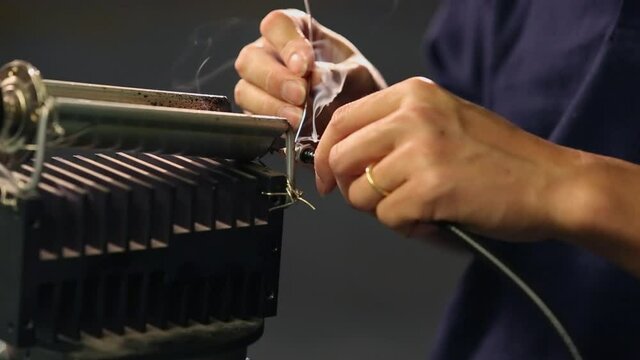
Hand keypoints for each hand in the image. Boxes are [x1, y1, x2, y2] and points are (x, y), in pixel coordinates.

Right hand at [234, 9, 385, 127]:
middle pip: (251, 59)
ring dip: (271, 105)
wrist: (357, 117)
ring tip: (299, 117)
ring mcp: (260, 84)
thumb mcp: (357, 74)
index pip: (277, 25)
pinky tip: (292, 128)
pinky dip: (271, 124)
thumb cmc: (356, 85)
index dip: (287, 44)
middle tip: (300, 95)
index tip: (304, 66)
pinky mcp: (259, 113)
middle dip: (275, 79)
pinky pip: (252, 118)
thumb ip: (336, 74)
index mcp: (294, 30)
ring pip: (245, 90)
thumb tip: (314, 78)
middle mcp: (270, 54)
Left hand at [314, 77, 583, 240]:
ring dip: (384, 211)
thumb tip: (345, 158)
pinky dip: (407, 228)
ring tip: (420, 210)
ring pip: (359, 193)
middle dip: (349, 188)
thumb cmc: (499, 158)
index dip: (326, 154)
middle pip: (341, 157)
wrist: (552, 183)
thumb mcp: (443, 121)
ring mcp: (420, 151)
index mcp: (413, 95)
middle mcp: (412, 116)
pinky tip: (435, 221)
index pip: (342, 120)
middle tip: (377, 202)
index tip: (329, 177)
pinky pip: (388, 218)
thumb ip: (396, 130)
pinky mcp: (430, 189)